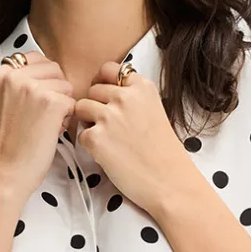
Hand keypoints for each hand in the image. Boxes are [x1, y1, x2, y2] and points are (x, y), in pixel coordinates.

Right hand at [0, 55, 76, 202]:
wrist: (5, 172)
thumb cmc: (8, 143)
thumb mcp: (3, 101)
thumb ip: (19, 82)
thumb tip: (51, 70)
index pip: (36, 59)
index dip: (43, 81)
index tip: (34, 102)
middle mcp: (13, 75)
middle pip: (54, 69)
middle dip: (54, 91)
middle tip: (40, 116)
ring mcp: (32, 87)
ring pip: (65, 85)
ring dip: (61, 104)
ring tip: (44, 124)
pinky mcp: (51, 102)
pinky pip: (72, 102)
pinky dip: (66, 118)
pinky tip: (51, 132)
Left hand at [74, 63, 188, 216]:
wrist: (170, 182)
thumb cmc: (164, 152)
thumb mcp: (155, 111)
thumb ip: (134, 98)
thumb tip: (106, 93)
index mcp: (141, 87)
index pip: (108, 69)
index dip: (103, 83)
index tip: (106, 97)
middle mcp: (125, 97)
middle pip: (93, 89)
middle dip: (96, 105)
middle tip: (109, 126)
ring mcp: (109, 117)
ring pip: (81, 107)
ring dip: (88, 122)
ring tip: (106, 138)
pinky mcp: (97, 138)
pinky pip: (80, 133)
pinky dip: (89, 144)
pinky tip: (106, 154)